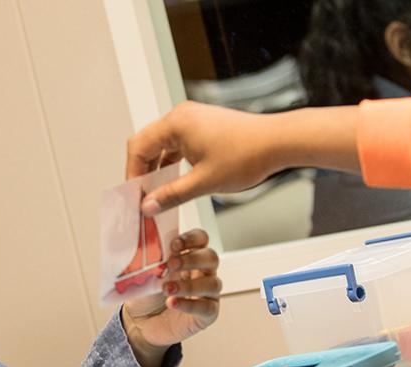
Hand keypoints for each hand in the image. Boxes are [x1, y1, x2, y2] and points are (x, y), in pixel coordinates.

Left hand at [122, 228, 219, 366]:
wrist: (139, 322)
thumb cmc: (146, 294)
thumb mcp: (146, 273)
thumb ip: (153, 260)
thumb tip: (151, 249)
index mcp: (190, 257)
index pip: (201, 239)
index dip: (191, 239)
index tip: (174, 245)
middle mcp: (203, 273)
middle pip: (211, 258)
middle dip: (192, 259)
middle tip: (171, 264)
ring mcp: (208, 294)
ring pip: (212, 284)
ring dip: (189, 285)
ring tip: (167, 289)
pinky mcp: (207, 314)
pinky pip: (206, 308)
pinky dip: (189, 305)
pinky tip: (172, 303)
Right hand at [126, 101, 283, 214]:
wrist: (277, 142)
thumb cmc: (247, 154)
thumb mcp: (203, 182)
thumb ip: (171, 195)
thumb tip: (148, 205)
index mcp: (176, 123)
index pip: (138, 147)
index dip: (133, 174)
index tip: (136, 195)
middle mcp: (181, 115)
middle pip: (147, 143)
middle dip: (143, 171)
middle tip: (144, 196)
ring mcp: (193, 118)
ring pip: (163, 143)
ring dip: (158, 167)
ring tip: (159, 192)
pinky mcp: (203, 124)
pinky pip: (178, 142)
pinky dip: (173, 160)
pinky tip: (176, 179)